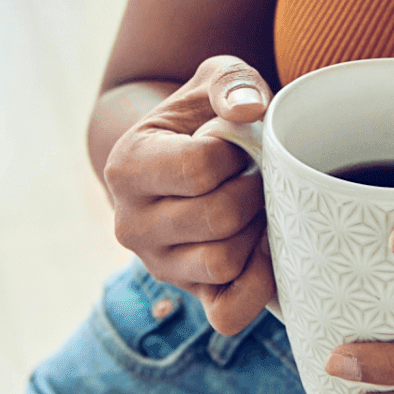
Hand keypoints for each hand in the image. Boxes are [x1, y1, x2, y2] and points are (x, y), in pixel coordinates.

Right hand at [102, 55, 279, 333]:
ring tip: (258, 207)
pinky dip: (256, 287)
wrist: (181, 157)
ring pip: (223, 264)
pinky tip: (266, 250)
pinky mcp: (188, 295)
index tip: (239, 144)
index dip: (238, 152)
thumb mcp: (213, 81)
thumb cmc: (203, 116)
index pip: (198, 168)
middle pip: (216, 218)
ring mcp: (159, 265)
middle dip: (254, 193)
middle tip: (258, 177)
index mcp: (128, 167)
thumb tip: (250, 111)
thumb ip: (231, 83)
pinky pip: (227, 312)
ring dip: (256, 234)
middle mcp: (131, 224)